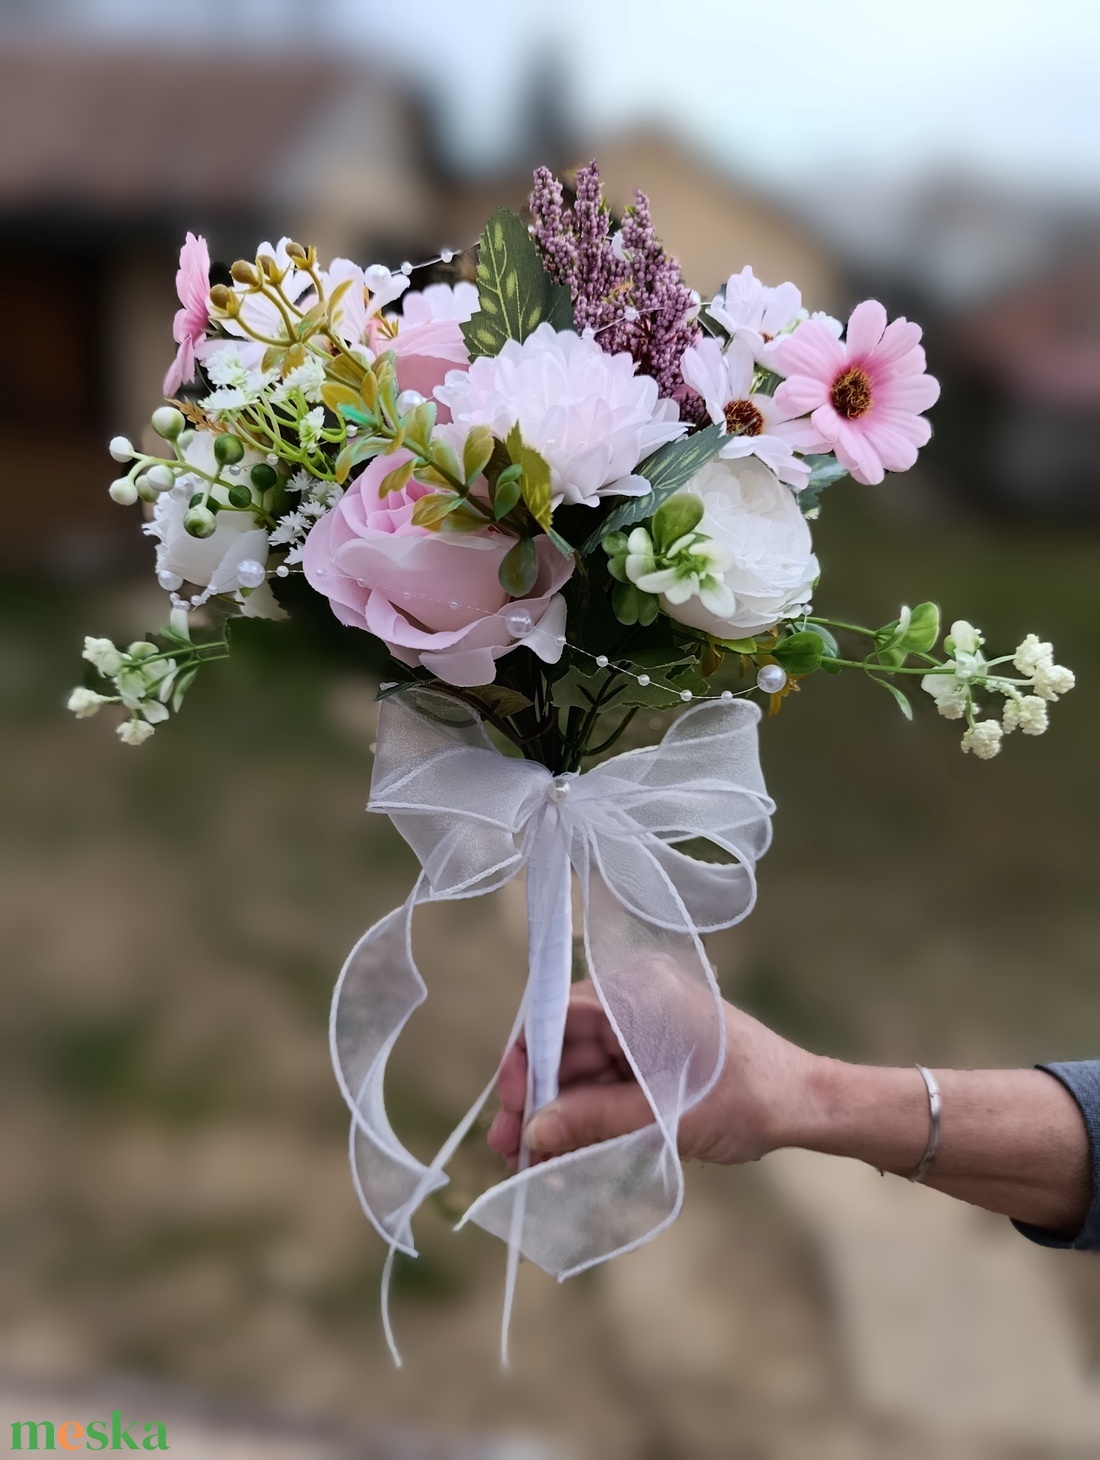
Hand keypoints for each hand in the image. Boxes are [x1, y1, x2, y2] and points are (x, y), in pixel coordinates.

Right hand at [486, 979, 817, 1168]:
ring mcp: (644, 1029)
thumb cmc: (747, 1099)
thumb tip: (534, 1132)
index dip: (525, 1058)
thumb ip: (595, 1120)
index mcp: (640, 992)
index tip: (511, 1103)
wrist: (805, 1105)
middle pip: (564, 1046)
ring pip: (580, 1070)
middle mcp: (636, 1001)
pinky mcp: (652, 1057)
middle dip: (536, 1098)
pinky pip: (604, 1083)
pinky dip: (585, 1117)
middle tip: (508, 1149)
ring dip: (556, 1115)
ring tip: (530, 1164)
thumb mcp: (664, 1115)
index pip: (559, 1012)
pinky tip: (564, 1155)